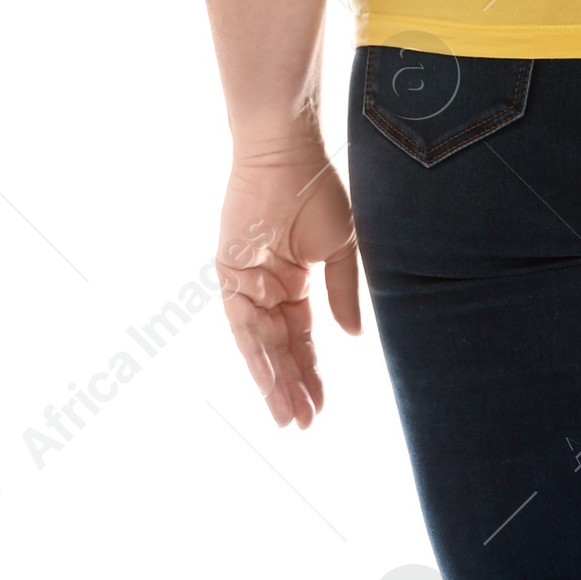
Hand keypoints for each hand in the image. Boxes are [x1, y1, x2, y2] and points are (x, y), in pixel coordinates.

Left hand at [216, 143, 361, 427]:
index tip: (321, 407)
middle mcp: (266, 289)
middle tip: (303, 424)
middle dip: (291, 387)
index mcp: (293, 282)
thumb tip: (351, 338)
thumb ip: (342, 294)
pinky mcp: (229, 275)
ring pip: (260, 345)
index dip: (310, 372)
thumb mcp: (339, 249)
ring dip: (273, 381)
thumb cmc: (317, 191)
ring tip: (288, 417)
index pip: (300, 338)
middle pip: (279, 349)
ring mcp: (246, 284)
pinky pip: (242, 324)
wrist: (288, 155)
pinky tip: (273, 380)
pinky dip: (257, 354)